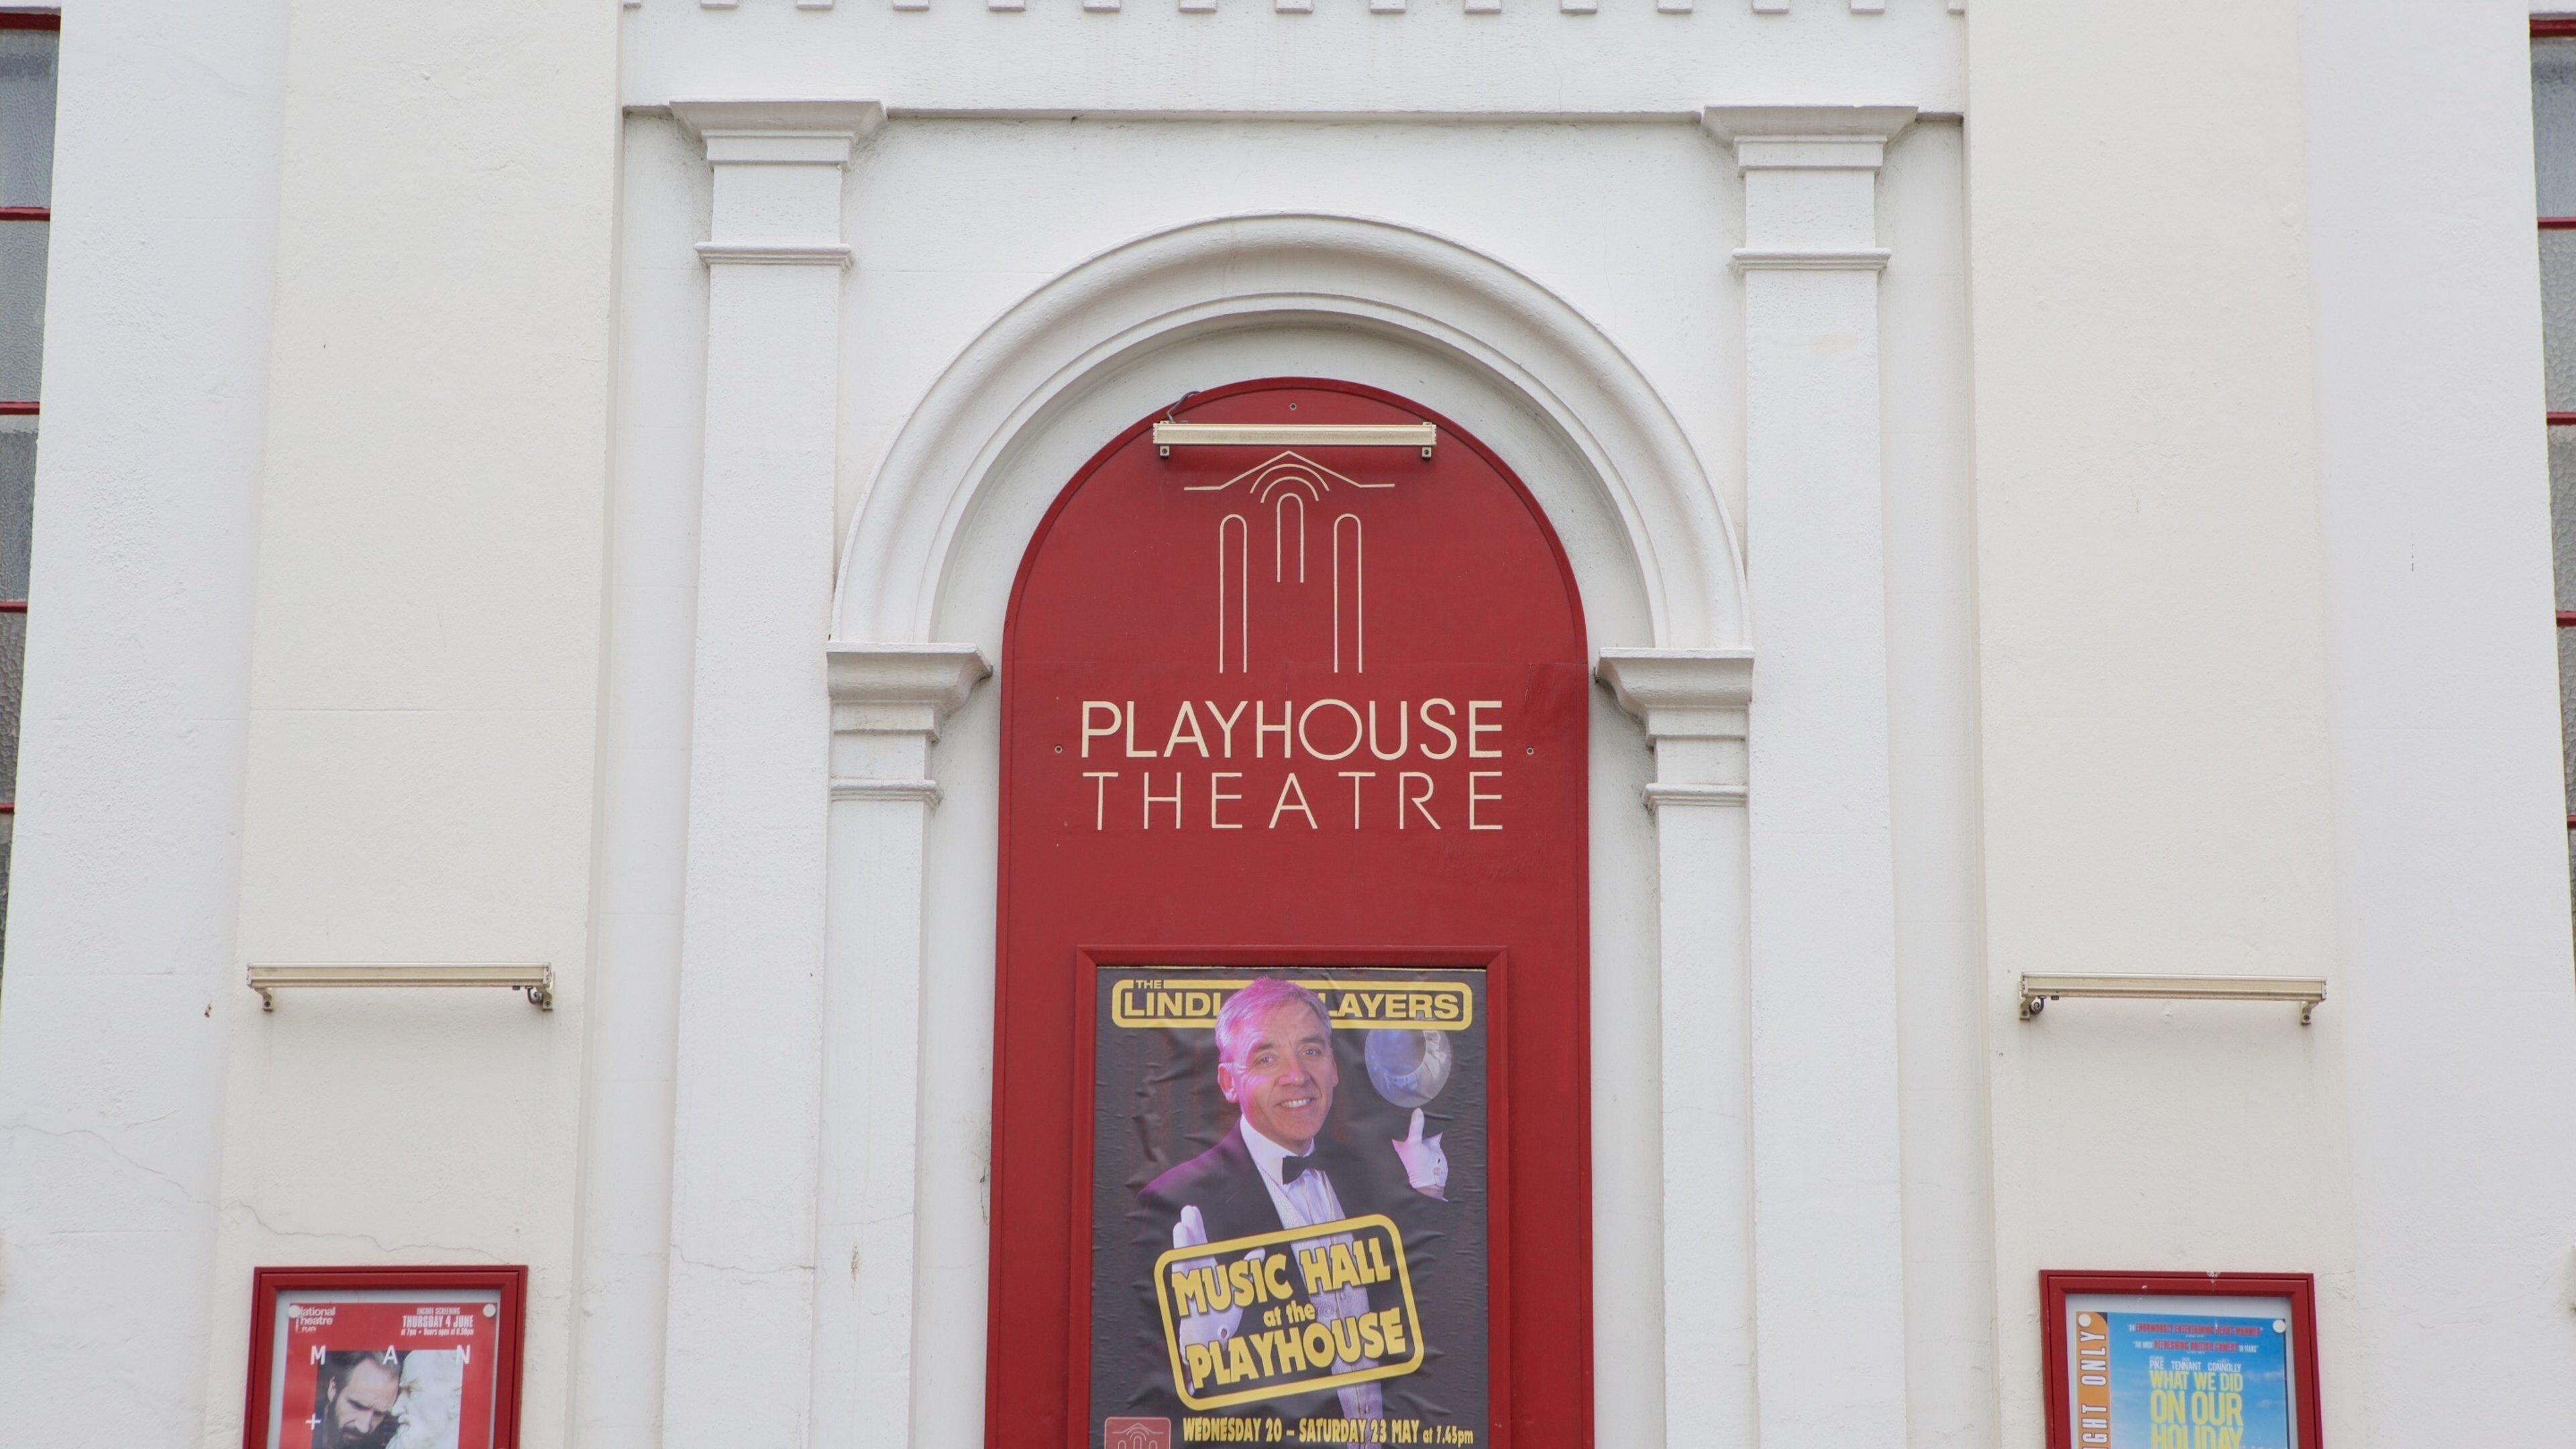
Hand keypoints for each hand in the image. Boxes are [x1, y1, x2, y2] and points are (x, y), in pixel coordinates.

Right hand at [1171, 1205, 1241, 1345]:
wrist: (1212, 1344)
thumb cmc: (1222, 1318)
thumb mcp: (1238, 1292)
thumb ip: (1246, 1272)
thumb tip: (1259, 1253)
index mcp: (1206, 1272)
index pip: (1200, 1245)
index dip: (1196, 1228)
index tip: (1191, 1210)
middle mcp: (1197, 1278)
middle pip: (1192, 1250)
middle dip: (1190, 1231)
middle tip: (1187, 1210)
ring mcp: (1192, 1291)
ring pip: (1187, 1265)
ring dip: (1184, 1248)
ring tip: (1181, 1227)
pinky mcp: (1191, 1305)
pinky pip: (1187, 1288)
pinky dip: (1184, 1274)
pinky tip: (1181, 1259)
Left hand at [1391, 1108, 1447, 1199]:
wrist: (1431, 1177)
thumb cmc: (1415, 1164)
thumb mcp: (1413, 1142)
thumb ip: (1416, 1126)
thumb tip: (1418, 1111)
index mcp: (1399, 1141)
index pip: (1397, 1125)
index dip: (1397, 1116)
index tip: (1399, 1103)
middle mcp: (1409, 1140)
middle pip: (1411, 1124)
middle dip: (1413, 1115)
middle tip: (1415, 1100)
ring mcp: (1421, 1141)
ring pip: (1423, 1126)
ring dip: (1426, 1119)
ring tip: (1426, 1104)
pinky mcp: (1432, 1142)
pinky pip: (1434, 1131)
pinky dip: (1437, 1125)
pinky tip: (1438, 1116)